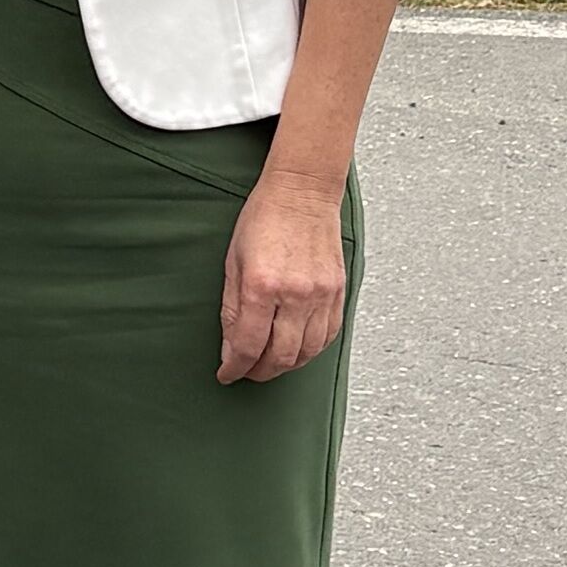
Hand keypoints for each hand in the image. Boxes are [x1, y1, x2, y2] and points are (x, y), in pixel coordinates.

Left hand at [219, 167, 348, 384]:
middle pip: (281, 356)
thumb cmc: (263, 219)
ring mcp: (322, 295)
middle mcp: (296, 295)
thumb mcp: (232, 262)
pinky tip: (297, 350)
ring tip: (269, 365)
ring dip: (286, 366)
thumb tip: (230, 348)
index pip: (249, 345)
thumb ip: (232, 309)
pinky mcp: (339, 292)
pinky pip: (328, 335)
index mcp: (263, 286)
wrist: (302, 192)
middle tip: (247, 373)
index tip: (227, 374)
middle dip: (260, 372)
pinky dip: (311, 351)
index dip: (235, 367)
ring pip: (307, 352)